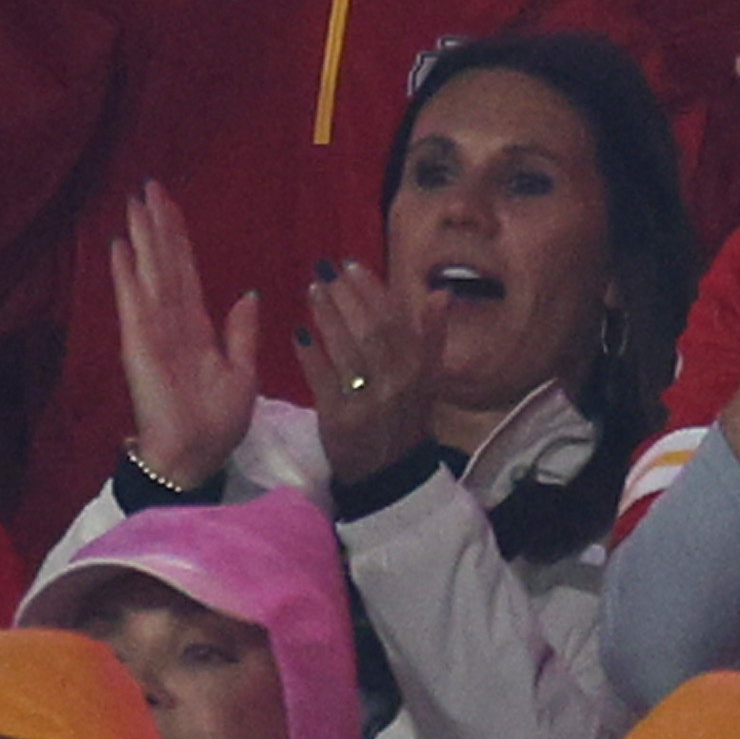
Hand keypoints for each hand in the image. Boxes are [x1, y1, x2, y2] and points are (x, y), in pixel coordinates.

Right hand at [109, 182, 258, 489]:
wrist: (197, 457)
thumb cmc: (217, 422)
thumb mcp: (242, 373)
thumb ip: (241, 332)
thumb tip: (247, 292)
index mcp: (196, 328)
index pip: (186, 271)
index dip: (178, 238)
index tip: (169, 205)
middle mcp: (172, 322)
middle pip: (165, 263)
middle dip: (157, 225)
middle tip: (148, 186)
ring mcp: (153, 331)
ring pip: (149, 273)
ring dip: (142, 237)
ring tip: (135, 201)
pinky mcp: (140, 345)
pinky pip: (134, 302)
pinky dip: (126, 274)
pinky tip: (120, 245)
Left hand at [296, 256, 445, 485]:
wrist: (391, 473)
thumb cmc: (408, 417)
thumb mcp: (430, 377)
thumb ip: (433, 334)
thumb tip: (441, 293)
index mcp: (419, 368)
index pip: (395, 319)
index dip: (371, 290)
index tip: (351, 265)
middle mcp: (397, 382)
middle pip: (369, 330)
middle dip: (345, 297)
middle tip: (324, 270)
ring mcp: (368, 402)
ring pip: (346, 350)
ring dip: (327, 317)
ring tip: (312, 291)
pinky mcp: (340, 421)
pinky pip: (323, 381)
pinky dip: (311, 355)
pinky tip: (298, 333)